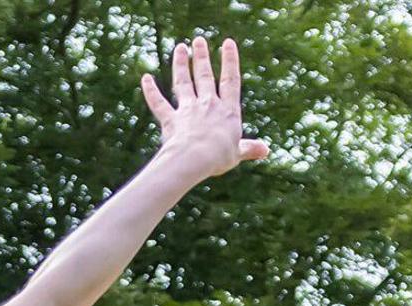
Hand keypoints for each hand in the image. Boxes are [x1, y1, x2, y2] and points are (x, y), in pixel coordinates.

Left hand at [141, 36, 266, 183]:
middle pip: (204, 76)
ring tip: (179, 48)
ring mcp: (188, 111)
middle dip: (202, 57)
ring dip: (180, 64)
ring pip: (183, 83)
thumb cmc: (218, 157)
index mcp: (228, 111)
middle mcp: (208, 105)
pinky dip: (151, 91)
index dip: (230, 61)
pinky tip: (145, 78)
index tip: (228, 43)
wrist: (195, 159)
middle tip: (198, 40)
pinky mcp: (171, 120)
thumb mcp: (237, 153)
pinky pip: (158, 103)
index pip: (231, 81)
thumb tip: (266, 150)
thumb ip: (249, 149)